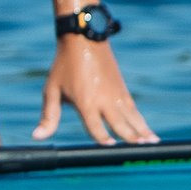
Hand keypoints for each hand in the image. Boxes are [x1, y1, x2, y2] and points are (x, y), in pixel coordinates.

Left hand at [35, 36, 156, 143]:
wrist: (84, 39)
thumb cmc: (64, 66)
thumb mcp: (52, 90)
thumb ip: (48, 116)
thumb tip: (36, 137)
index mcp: (86, 101)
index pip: (96, 127)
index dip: (103, 139)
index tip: (111, 148)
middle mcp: (104, 99)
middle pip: (121, 124)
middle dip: (132, 138)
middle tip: (142, 150)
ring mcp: (116, 94)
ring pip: (132, 117)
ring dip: (143, 131)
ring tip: (153, 143)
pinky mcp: (122, 88)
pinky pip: (134, 109)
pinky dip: (141, 120)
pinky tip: (147, 129)